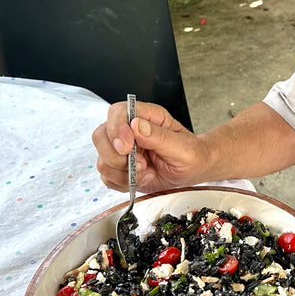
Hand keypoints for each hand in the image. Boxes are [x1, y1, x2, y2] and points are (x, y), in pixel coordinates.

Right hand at [92, 100, 210, 192]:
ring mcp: (122, 150)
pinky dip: (123, 183)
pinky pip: (107, 177)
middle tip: (141, 164)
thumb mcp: (183, 146)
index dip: (117, 129)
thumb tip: (136, 125)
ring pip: (102, 160)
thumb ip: (159, 136)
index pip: (118, 112)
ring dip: (123, 172)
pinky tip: (142, 179)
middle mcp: (130, 130)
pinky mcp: (120, 168)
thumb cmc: (192, 154)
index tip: (127, 147)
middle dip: (116, 156)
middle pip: (101, 135)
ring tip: (147, 172)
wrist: (193, 170)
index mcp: (147, 116)